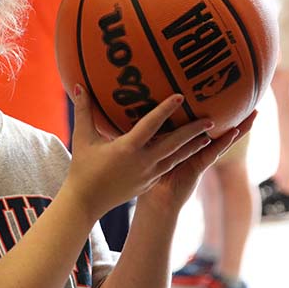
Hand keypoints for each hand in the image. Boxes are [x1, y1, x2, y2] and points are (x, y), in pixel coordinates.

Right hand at [63, 88, 216, 220]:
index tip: (181, 96)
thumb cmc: (82, 169)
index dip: (166, 109)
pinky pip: (167, 167)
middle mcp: (143, 162)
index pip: (151, 124)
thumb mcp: (82, 138)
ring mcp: (148, 175)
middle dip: (193, 131)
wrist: (86, 202)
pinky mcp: (148, 183)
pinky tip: (186, 153)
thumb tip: (78, 86)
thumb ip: (83, 111)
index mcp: (128, 148)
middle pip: (174, 143)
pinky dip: (179, 158)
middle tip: (210, 119)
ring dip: (192, 146)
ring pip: (176, 158)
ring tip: (207, 137)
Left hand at [142, 110, 257, 209]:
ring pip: (223, 139)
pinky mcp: (198, 167)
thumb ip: (151, 128)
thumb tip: (139, 104)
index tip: (225, 93)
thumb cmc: (145, 171)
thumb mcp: (149, 144)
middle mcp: (197, 148)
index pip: (203, 122)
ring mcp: (200, 157)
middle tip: (249, 100)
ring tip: (254, 114)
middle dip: (234, 116)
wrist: (151, 199)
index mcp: (187, 142)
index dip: (215, 109)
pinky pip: (213, 153)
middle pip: (219, 129)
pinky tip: (235, 132)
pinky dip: (224, 142)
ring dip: (239, 128)